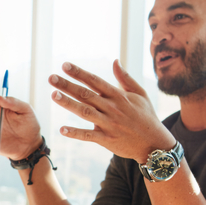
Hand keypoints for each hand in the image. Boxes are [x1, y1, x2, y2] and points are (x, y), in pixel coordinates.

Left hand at [49, 61, 174, 161]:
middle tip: (51, 78)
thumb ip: (125, 78)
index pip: (95, 81)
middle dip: (68, 85)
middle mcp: (112, 108)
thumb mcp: (140, 94)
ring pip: (85, 112)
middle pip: (86, 94)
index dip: (79, 73)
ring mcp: (109, 124)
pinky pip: (88, 136)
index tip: (65, 65)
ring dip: (68, 103)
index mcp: (118, 96)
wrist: (154, 144)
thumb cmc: (147, 117)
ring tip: (53, 95)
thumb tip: (115, 60)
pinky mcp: (107, 140)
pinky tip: (62, 129)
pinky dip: (75, 133)